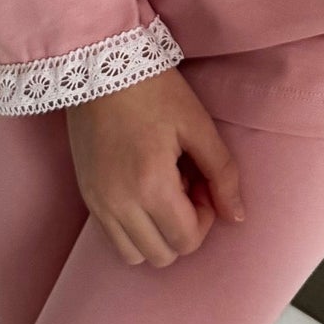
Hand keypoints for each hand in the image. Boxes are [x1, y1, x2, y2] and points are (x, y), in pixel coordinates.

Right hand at [65, 65, 244, 266]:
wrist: (98, 68)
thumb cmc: (154, 91)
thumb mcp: (197, 125)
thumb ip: (222, 173)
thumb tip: (237, 216)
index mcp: (151, 186)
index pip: (187, 241)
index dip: (206, 218)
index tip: (202, 182)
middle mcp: (119, 204)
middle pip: (162, 255)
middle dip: (182, 228)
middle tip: (184, 186)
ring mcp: (98, 203)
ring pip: (134, 255)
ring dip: (156, 233)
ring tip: (161, 191)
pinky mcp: (87, 197)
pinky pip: (113, 237)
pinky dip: (133, 227)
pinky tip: (141, 190)